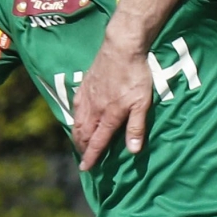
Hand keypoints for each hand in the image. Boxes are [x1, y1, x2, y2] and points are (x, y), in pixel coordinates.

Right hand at [74, 33, 152, 169]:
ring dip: (77, 134)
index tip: (85, 169)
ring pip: (77, 121)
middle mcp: (94, 109)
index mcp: (108, 116)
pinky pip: (76, 105)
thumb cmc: (136, 75)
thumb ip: (136, 127)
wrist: (121, 48)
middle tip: (83, 157)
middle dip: (82, 147)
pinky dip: (74, 116)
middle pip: (84, 134)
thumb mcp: (142, 103)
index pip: (97, 142)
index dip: (91, 157)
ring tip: (79, 142)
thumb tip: (133, 150)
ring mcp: (87, 96)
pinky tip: (76, 117)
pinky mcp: (84, 84)